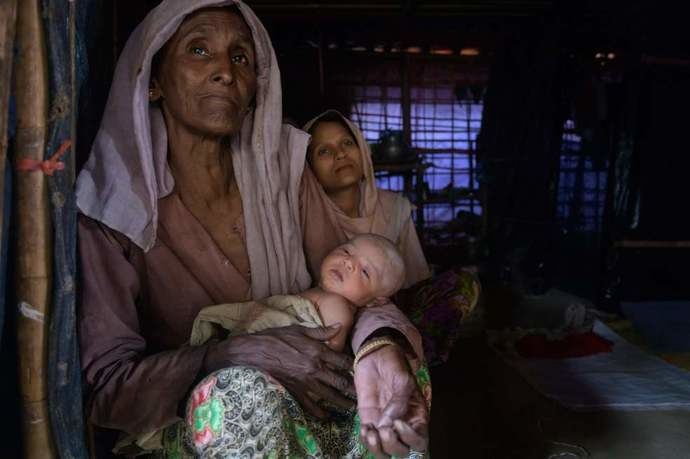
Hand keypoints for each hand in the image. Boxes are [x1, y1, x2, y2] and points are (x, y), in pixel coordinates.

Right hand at [204, 324, 354, 417]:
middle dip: (352, 388)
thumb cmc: (276, 337)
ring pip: (329, 395)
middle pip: (340, 381)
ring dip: (342, 402)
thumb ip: (321, 331)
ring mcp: (305, 381)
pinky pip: (310, 405)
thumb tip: (339, 326)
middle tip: (361, 393)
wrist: (255, 351)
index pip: (342, 361)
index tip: (360, 370)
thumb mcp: (299, 329)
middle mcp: (314, 367)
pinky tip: (326, 416)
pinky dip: (319, 412)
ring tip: (351, 407)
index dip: (354, 366)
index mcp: (317, 350)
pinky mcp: (294, 390)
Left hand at [355, 343, 428, 457]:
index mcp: (416, 415)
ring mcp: (385, 424)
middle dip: (393, 445)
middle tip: (383, 429)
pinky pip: (369, 440)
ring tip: (370, 433)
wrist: (374, 354)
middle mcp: (402, 424)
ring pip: (385, 451)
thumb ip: (399, 402)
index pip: (419, 441)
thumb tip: (390, 424)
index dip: (410, 438)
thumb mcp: (402, 380)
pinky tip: (364, 428)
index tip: (398, 423)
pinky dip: (366, 440)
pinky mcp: (369, 420)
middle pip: (402, 451)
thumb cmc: (394, 364)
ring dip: (378, 448)